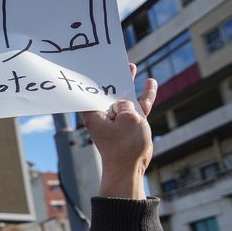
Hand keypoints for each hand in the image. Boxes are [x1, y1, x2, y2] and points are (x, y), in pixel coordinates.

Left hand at [82, 64, 157, 199]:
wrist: (131, 167)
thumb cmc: (125, 146)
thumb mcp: (129, 118)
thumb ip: (126, 105)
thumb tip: (124, 103)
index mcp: (94, 115)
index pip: (87, 94)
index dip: (85, 82)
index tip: (81, 69)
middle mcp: (104, 116)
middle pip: (106, 93)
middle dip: (109, 78)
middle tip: (108, 62)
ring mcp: (118, 120)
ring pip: (123, 97)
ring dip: (127, 83)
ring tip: (130, 67)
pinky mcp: (131, 125)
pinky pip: (138, 106)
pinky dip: (143, 95)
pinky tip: (150, 82)